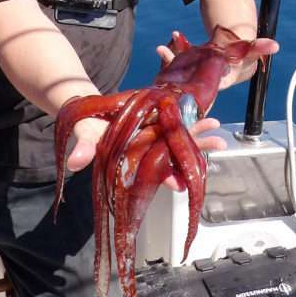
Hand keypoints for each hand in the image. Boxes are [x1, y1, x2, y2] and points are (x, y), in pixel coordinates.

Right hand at [65, 116, 227, 191]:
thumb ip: (83, 150)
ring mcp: (155, 135)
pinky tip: (211, 119)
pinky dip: (194, 121)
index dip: (165, 178)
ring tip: (221, 138)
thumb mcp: (85, 137)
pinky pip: (178, 122)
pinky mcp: (157, 121)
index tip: (179, 184)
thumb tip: (74, 163)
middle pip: (174, 155)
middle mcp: (148, 148)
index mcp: (133, 158)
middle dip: (195, 156)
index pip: (152, 172)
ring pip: (181, 139)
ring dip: (200, 138)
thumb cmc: (89, 130)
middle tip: (217, 151)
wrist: (93, 113)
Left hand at [155, 34, 279, 89]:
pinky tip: (172, 37)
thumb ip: (260, 48)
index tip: (193, 81)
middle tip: (169, 60)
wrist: (227, 58)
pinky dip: (169, 53)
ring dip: (169, 61)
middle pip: (187, 81)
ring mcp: (189, 74)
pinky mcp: (182, 67)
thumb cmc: (239, 59)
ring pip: (177, 71)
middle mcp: (200, 81)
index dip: (201, 86)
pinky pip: (173, 61)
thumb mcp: (248, 52)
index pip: (209, 87)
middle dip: (179, 73)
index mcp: (217, 82)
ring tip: (162, 48)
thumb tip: (276, 45)